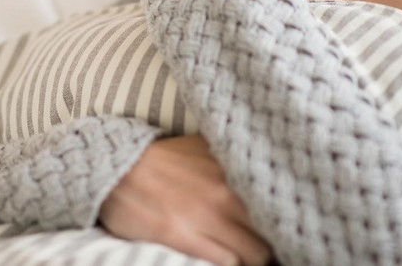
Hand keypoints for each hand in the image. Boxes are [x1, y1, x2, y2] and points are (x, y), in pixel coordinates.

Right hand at [98, 134, 271, 265]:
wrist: (114, 168)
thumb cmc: (159, 159)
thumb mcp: (200, 147)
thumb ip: (231, 158)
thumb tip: (262, 164)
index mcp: (233, 167)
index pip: (279, 199)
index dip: (285, 218)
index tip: (287, 226)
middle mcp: (226, 191)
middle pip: (273, 231)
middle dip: (276, 243)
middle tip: (271, 247)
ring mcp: (207, 216)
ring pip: (255, 254)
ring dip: (254, 259)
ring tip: (249, 258)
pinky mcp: (185, 237)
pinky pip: (227, 264)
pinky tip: (228, 262)